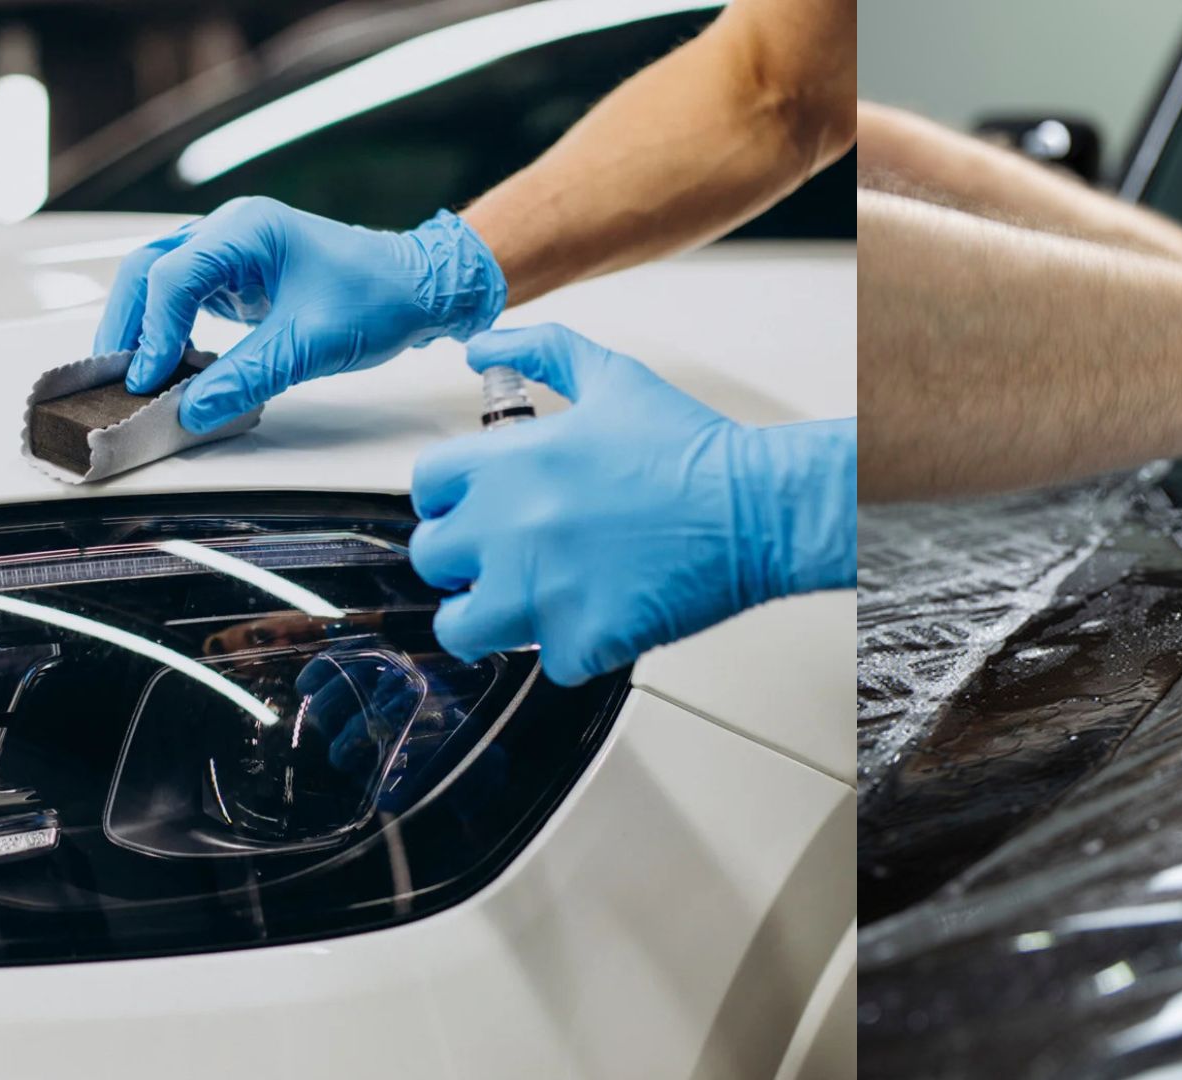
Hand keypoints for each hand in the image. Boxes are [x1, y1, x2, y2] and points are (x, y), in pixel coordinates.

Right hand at [93, 196, 506, 433]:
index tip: (146, 380)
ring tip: (134, 375)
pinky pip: (188, 298)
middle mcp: (230, 231)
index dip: (153, 332)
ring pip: (161, 282)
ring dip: (144, 326)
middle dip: (129, 325)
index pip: (171, 277)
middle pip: (149, 271)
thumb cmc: (379, 297)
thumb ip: (247, 377)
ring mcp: (232, 252)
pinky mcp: (240, 278)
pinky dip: (171, 329)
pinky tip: (171, 364)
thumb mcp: (310, 344)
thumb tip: (190, 411)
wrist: (423, 288)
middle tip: (114, 378)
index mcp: (245, 229)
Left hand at [408, 325, 855, 683]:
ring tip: (531, 603)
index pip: (425, 487)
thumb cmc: (693, 448)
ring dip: (491, 617)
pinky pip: (547, 660)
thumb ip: (539, 351)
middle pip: (432, 560)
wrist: (756, 508)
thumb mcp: (612, 377)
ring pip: (462, 627)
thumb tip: (482, 346)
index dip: (452, 499)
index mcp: (508, 463)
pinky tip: (602, 617)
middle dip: (466, 560)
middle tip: (508, 556)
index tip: (477, 507)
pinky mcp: (580, 640)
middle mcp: (509, 528)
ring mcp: (540, 591)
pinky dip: (573, 647)